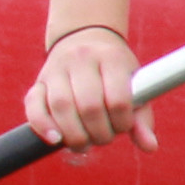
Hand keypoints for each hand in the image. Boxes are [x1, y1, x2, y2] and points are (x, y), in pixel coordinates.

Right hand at [26, 24, 155, 152]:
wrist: (86, 37)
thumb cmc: (116, 71)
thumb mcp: (135, 85)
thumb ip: (142, 117)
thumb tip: (150, 147)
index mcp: (112, 58)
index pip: (118, 99)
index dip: (122, 123)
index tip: (124, 127)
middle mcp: (82, 59)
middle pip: (89, 105)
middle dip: (98, 132)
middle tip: (103, 139)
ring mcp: (57, 68)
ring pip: (61, 106)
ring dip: (73, 134)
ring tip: (84, 144)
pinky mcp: (39, 81)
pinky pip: (34, 105)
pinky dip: (43, 126)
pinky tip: (55, 140)